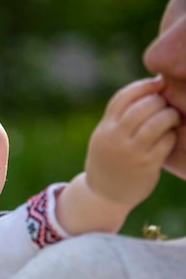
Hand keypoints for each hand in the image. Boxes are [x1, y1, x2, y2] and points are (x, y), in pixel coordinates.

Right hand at [85, 76, 179, 208]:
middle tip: (166, 104)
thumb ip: (120, 116)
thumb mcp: (105, 136)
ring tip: (172, 117)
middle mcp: (115, 139)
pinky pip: (165, 143)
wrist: (104, 195)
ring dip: (168, 116)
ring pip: (155, 124)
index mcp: (105, 129)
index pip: (123, 98)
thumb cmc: (110, 159)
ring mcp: (130, 153)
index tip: (157, 83)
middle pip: (141, 108)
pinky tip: (171, 136)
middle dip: (158, 101)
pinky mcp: (146, 167)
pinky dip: (171, 135)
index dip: (142, 86)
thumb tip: (147, 88)